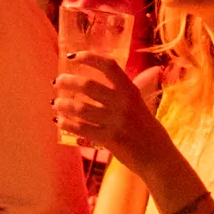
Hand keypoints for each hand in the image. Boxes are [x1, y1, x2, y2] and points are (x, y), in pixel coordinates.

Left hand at [51, 56, 170, 172]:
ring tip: (56, 103)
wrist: (158, 156)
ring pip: (80, 108)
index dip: (89, 57)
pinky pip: (82, 129)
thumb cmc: (146, 128)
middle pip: (88, 85)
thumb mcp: (138, 103)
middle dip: (67, 81)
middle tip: (57, 82)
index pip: (109, 66)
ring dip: (63, 104)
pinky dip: (67, 124)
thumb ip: (121, 91)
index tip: (72, 56)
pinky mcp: (110, 139)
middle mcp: (123, 104)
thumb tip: (98, 79)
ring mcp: (116, 122)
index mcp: (130, 91)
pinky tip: (60, 121)